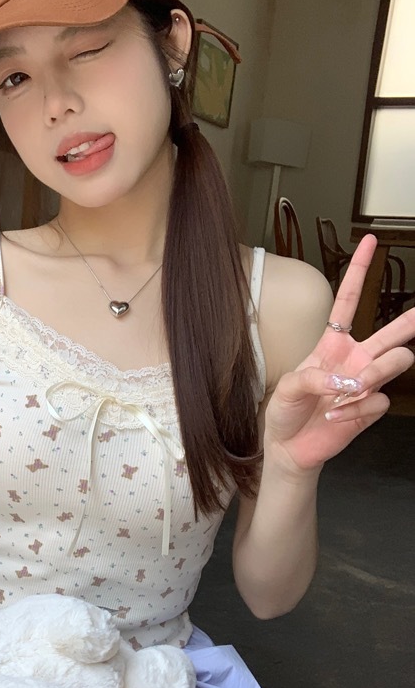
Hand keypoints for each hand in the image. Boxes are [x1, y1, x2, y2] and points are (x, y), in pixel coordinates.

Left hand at [264, 235, 414, 473]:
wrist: (289, 447)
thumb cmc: (285, 412)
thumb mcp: (287, 387)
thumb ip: (313, 379)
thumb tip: (344, 382)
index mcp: (332, 343)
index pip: (348, 300)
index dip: (359, 271)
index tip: (369, 240)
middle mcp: (355, 358)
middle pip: (393, 332)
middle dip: (410, 320)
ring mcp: (366, 382)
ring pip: (396, 362)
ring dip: (376, 373)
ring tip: (352, 388)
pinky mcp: (371, 407)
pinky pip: (378, 400)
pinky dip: (357, 409)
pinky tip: (338, 416)